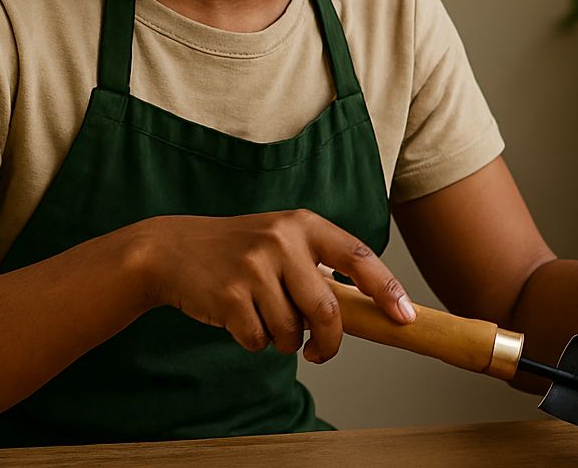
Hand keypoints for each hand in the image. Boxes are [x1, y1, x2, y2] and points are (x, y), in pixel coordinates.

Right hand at [131, 209, 414, 361]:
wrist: (173, 250)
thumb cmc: (239, 251)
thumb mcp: (282, 241)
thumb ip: (319, 266)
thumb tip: (369, 309)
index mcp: (304, 224)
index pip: (359, 257)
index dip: (386, 289)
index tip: (404, 317)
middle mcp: (283, 240)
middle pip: (326, 310)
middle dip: (328, 341)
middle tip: (320, 353)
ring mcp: (255, 267)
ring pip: (291, 331)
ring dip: (283, 341)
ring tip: (265, 319)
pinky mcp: (230, 295)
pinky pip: (260, 339)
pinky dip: (255, 341)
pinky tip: (241, 319)